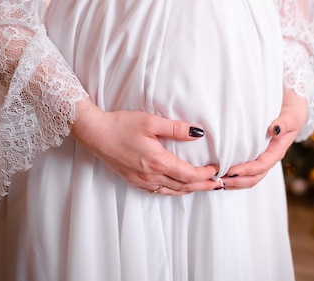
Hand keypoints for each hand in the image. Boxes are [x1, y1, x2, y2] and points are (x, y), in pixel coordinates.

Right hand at [71, 98, 219, 194]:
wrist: (96, 134)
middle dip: (202, 185)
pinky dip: (173, 190)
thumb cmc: (121, 125)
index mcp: (157, 161)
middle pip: (183, 186)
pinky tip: (178, 186)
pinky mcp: (134, 180)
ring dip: (189, 190)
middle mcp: (151, 175)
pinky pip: (159, 191)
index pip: (189, 175)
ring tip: (202, 186)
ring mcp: (141, 180)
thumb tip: (198, 132)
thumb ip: (176, 128)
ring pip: (172, 191)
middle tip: (217, 183)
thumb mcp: (151, 121)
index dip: (205, 174)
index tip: (215, 169)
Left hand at [222, 90, 307, 189]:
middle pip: (254, 177)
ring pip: (249, 177)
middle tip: (220, 181)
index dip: (247, 170)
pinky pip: (245, 170)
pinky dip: (234, 175)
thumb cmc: (291, 113)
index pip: (261, 166)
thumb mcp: (290, 117)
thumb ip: (284, 123)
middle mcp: (268, 158)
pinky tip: (221, 175)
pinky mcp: (254, 154)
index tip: (232, 171)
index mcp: (277, 151)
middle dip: (238, 181)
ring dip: (234, 182)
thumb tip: (274, 129)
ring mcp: (261, 158)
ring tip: (218, 182)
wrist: (291, 110)